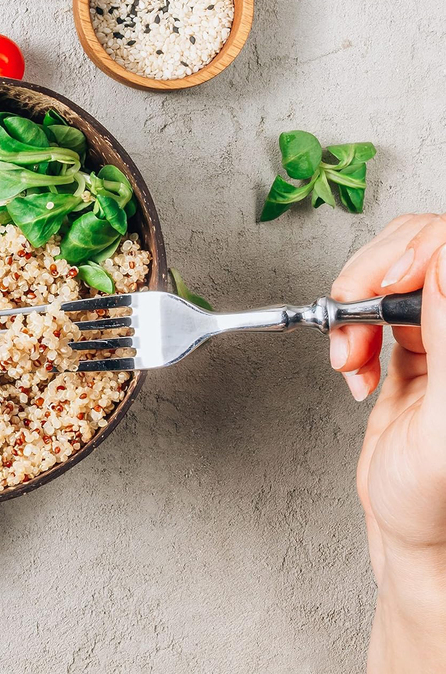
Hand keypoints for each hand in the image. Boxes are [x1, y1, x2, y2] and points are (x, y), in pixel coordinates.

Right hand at [329, 214, 445, 669]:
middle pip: (419, 251)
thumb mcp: (440, 425)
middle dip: (372, 278)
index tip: (386, 286)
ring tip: (349, 356)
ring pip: (390, 275)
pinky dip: (349, 332)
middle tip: (353, 315)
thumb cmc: (435, 501)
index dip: (417, 252)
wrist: (414, 534)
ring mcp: (441, 337)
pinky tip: (353, 365)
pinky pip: (373, 311)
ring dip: (353, 308)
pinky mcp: (415, 349)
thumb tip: (443, 266)